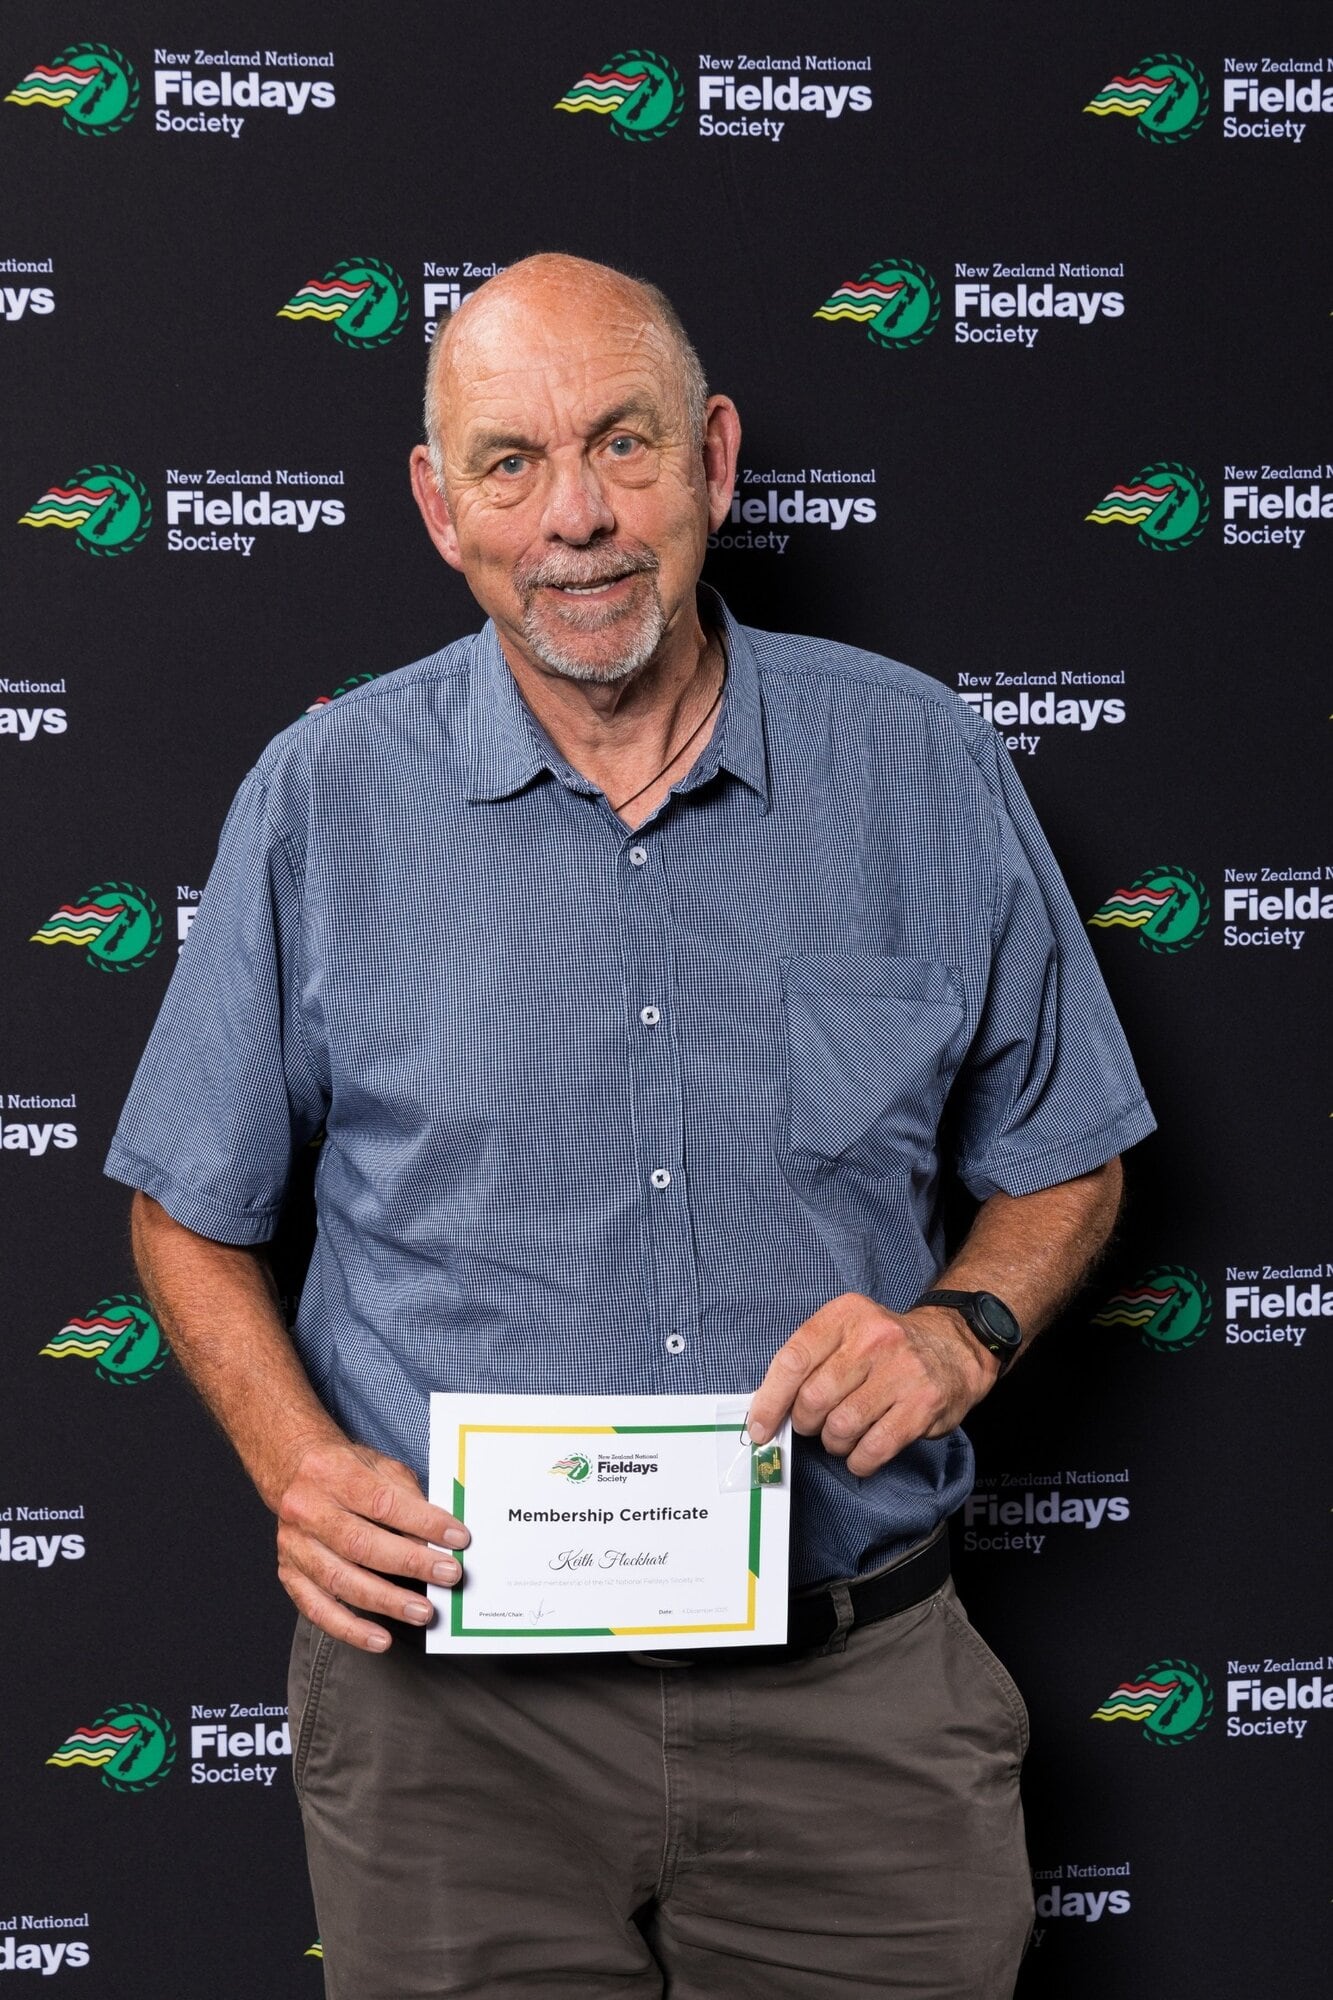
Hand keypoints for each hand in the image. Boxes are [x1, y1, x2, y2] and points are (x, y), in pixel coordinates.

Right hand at [275, 1438, 469, 1651]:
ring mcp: (295, 1545)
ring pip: (341, 1581)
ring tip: (422, 1611)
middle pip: (361, 1544)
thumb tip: (438, 1537)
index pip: (383, 1503)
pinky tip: (380, 1639)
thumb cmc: (345, 1469)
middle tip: (449, 1576)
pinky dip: (350, 1629)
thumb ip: (406, 1496)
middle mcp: (308, 1510)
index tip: (458, 1537)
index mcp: (334, 1474)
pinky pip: (317, 1609)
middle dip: (410, 1564)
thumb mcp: (379, 1465)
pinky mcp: (288, 1573)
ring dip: (386, 1601)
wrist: (290, 1469)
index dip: (423, 1522)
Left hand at [745, 1292, 999, 1476]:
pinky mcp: (923, 1404)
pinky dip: (858, 1461)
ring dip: (833, 1443)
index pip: (794, 1360)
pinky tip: (860, 1455)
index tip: (760, 1427)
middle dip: (806, 1424)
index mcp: (846, 1315)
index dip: (770, 1400)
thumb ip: (809, 1362)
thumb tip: (765, 1412)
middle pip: (814, 1398)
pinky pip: (874, 1448)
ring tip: (842, 1436)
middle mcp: (875, 1338)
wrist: (953, 1348)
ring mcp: (902, 1370)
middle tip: (815, 1425)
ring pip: (841, 1427)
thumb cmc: (885, 1349)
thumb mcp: (847, 1333)